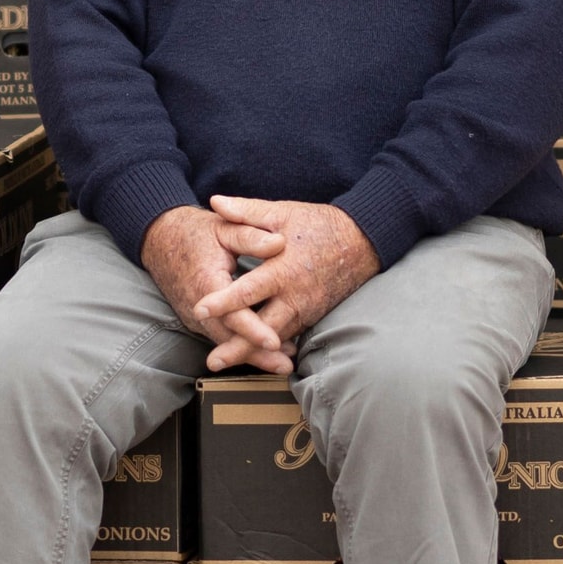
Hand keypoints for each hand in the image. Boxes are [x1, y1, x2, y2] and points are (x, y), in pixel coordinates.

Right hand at [143, 205, 291, 377]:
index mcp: (206, 282)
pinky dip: (240, 346)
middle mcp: (197, 306)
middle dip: (257, 355)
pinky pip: (219, 336)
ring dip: (251, 355)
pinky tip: (264, 352)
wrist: (159, 239)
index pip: (231, 314)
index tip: (276, 341)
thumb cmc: (195, 233)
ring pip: (224, 342)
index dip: (253, 330)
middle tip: (285, 366)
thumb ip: (251, 237)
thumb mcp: (225, 227)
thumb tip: (280, 244)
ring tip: (281, 364)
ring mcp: (194, 316)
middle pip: (228, 338)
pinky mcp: (196, 320)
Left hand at [191, 196, 376, 360]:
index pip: (249, 290)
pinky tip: (255, 357)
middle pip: (263, 327)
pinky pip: (289, 336)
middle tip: (213, 360)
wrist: (362, 241)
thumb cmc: (319, 225)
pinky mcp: (312, 316)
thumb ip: (247, 211)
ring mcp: (306, 309)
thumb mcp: (282, 213)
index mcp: (283, 269)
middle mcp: (295, 296)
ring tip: (226, 362)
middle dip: (237, 346)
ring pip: (276, 337)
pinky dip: (272, 348)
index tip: (200, 309)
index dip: (224, 301)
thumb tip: (215, 202)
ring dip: (252, 352)